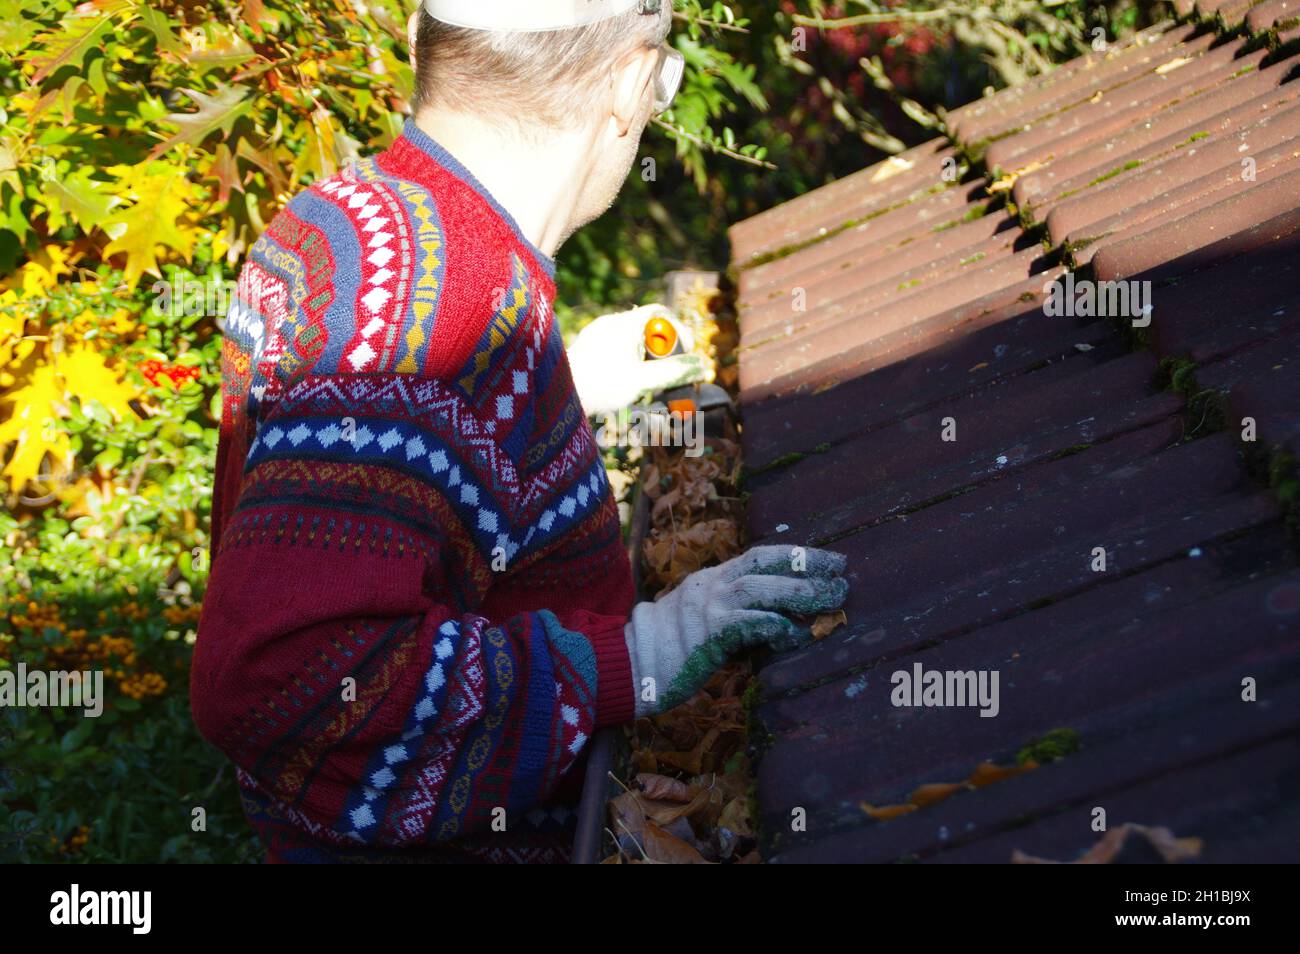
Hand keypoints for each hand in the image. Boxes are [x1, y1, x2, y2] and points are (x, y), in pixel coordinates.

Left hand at [567, 304, 711, 415]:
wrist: (558, 395)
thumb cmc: (600, 387)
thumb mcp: (642, 382)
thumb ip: (672, 373)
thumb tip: (700, 367)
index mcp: (625, 324)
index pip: (660, 312)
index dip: (678, 330)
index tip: (685, 352)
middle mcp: (610, 322)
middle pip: (646, 326)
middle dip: (661, 347)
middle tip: (666, 370)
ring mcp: (595, 332)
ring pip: (629, 336)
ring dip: (643, 354)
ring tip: (645, 379)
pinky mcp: (586, 345)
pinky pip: (613, 344)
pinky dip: (626, 357)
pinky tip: (623, 380)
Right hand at [623, 545, 847, 715]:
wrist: (626, 664)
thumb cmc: (664, 648)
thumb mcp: (699, 618)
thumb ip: (731, 613)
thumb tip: (773, 621)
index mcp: (711, 578)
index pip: (761, 556)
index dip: (797, 555)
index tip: (829, 560)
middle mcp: (711, 585)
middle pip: (767, 565)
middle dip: (808, 568)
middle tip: (843, 575)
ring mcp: (708, 608)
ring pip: (761, 589)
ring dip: (801, 593)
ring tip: (832, 600)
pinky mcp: (706, 634)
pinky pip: (748, 624)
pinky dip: (775, 627)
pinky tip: (795, 635)